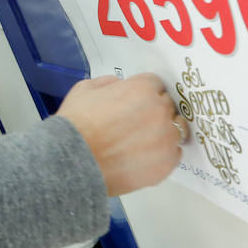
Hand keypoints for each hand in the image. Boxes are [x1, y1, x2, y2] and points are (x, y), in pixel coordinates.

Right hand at [57, 73, 184, 195]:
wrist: (72, 163)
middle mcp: (160, 111)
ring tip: (142, 141)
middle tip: (135, 123)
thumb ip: (109, 83)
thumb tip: (120, 87)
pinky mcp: (166, 164)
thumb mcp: (84, 89)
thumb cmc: (75, 126)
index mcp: (142, 89)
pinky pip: (174, 153)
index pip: (155, 83)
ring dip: (163, 131)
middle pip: (167, 105)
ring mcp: (166, 139)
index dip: (143, 92)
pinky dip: (162, 154)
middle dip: (154, 111)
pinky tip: (143, 157)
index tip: (135, 102)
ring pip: (176, 129)